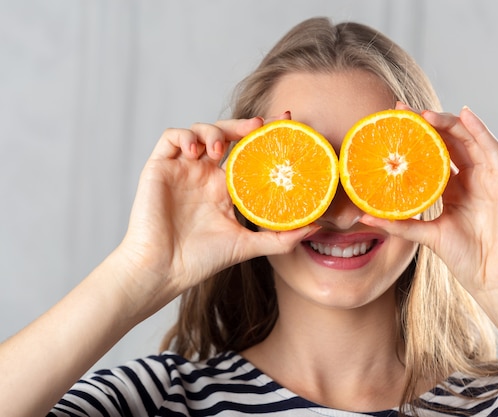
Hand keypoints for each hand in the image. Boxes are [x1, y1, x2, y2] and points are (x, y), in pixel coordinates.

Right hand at [116, 117, 317, 311]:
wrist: (163, 270)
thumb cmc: (201, 260)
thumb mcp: (248, 246)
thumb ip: (282, 237)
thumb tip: (318, 227)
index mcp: (225, 188)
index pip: (247, 153)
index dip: (263, 136)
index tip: (285, 123)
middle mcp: (204, 174)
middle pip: (226, 135)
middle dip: (242, 125)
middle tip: (258, 126)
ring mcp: (182, 169)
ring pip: (199, 131)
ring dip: (212, 130)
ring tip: (219, 147)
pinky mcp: (159, 167)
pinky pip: (171, 137)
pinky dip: (185, 136)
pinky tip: (196, 152)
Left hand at [360, 106, 497, 314]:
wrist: (494, 278)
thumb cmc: (465, 258)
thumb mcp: (426, 235)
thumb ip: (399, 224)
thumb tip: (363, 215)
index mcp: (454, 190)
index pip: (433, 156)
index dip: (415, 139)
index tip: (392, 124)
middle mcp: (472, 180)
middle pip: (449, 143)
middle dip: (427, 125)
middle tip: (403, 111)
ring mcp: (489, 179)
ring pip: (468, 141)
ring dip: (448, 124)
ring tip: (425, 114)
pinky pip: (492, 149)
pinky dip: (479, 130)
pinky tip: (464, 114)